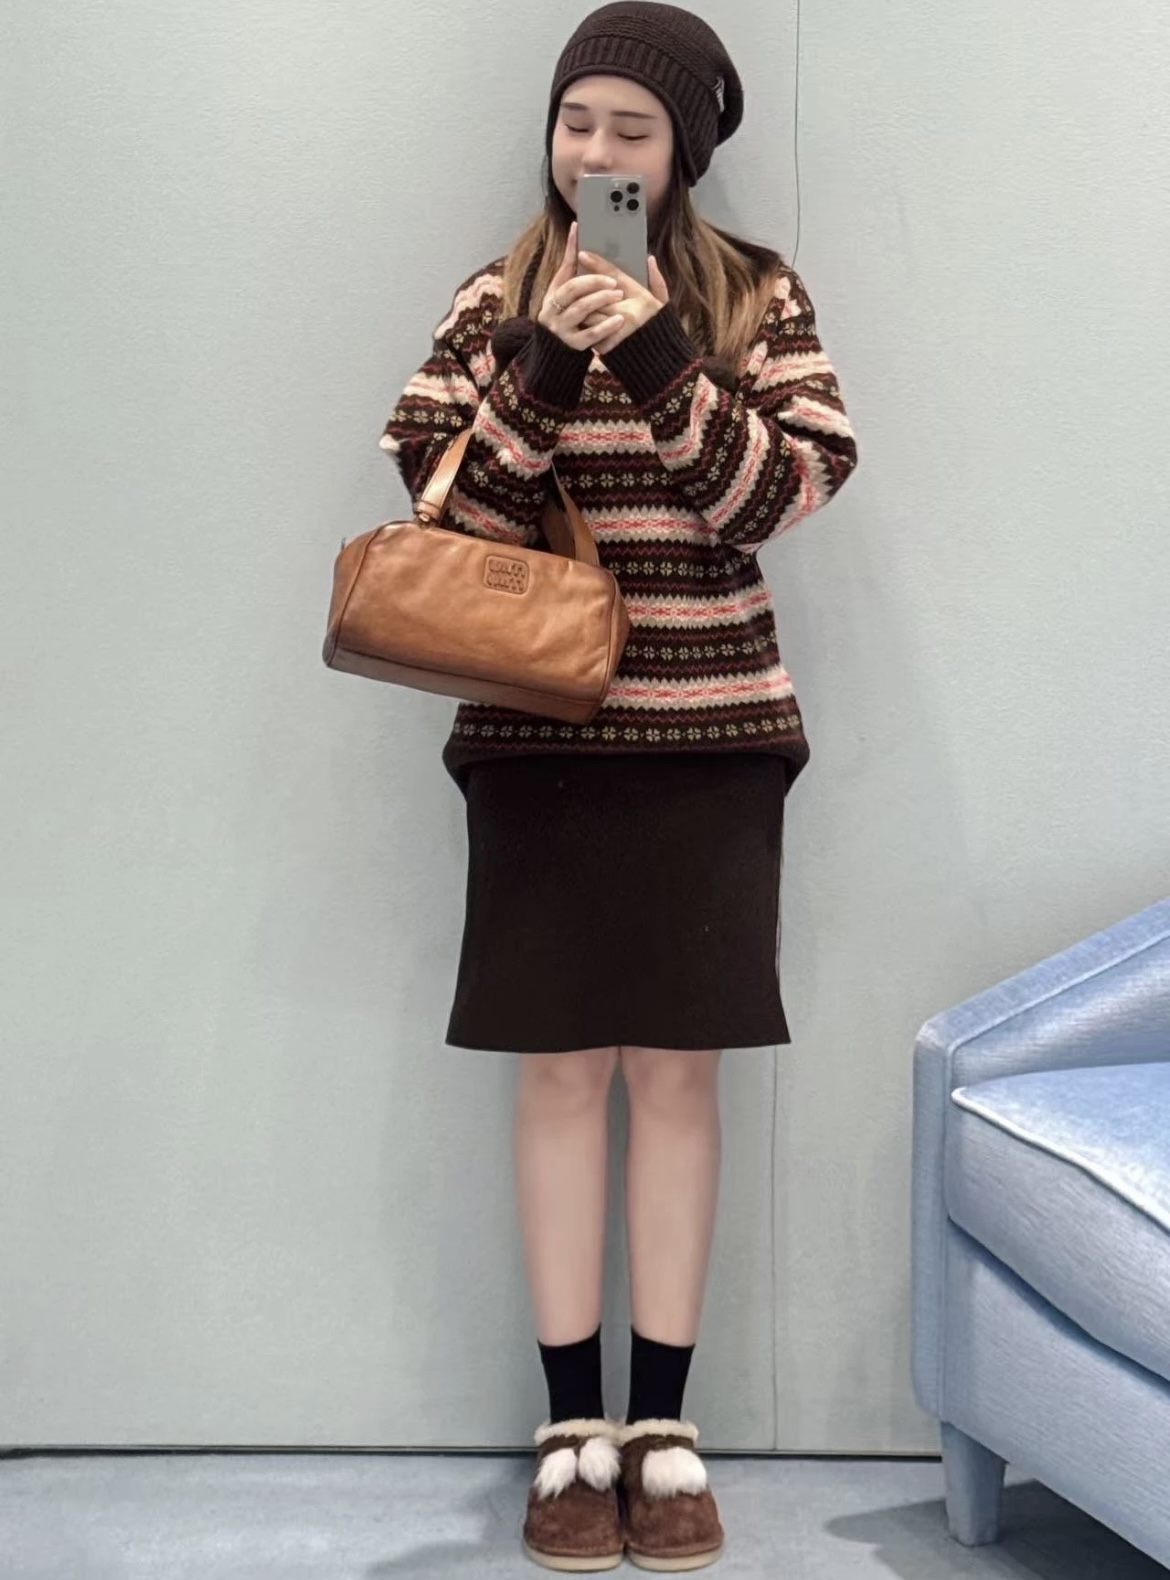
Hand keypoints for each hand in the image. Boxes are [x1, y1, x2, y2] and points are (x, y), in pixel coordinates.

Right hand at [538, 221, 625, 350]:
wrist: (558, 351)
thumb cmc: (567, 311)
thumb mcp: (565, 287)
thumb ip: (571, 261)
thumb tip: (577, 227)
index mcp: (553, 294)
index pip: (566, 275)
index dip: (578, 262)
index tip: (593, 257)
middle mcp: (553, 311)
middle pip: (573, 291)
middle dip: (594, 283)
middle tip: (614, 281)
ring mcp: (562, 330)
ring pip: (581, 311)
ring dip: (601, 301)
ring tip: (619, 296)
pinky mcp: (573, 346)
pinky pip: (590, 336)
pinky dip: (606, 327)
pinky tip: (620, 321)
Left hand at [576, 249, 669, 356]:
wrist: (658, 360)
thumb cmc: (660, 328)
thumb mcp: (663, 303)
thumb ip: (657, 281)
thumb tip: (649, 259)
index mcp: (641, 299)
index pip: (615, 276)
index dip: (598, 264)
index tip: (583, 253)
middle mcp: (628, 314)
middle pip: (597, 295)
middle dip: (585, 288)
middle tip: (572, 279)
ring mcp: (616, 331)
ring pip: (590, 313)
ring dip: (581, 307)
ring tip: (572, 300)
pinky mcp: (608, 346)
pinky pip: (590, 332)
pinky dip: (584, 325)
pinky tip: (577, 319)